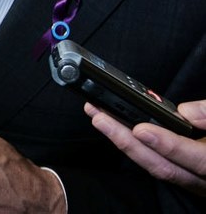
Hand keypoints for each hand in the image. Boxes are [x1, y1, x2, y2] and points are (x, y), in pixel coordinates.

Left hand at [85, 100, 205, 195]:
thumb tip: (186, 113)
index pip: (196, 159)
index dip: (167, 144)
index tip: (142, 129)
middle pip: (164, 167)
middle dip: (127, 142)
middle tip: (99, 116)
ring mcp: (196, 182)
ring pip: (156, 168)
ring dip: (124, 143)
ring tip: (99, 116)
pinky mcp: (186, 176)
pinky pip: (158, 165)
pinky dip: (135, 148)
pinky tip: (117, 130)